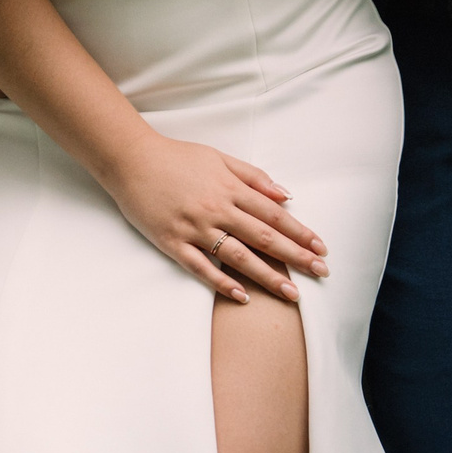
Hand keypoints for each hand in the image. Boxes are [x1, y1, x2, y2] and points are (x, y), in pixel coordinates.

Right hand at [102, 132, 325, 304]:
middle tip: (320, 273)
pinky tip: (242, 296)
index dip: (299, 232)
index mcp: (228, 187)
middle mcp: (216, 209)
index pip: (273, 214)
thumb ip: (252, 176)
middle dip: (295, 256)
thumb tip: (285, 195)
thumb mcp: (218, 157)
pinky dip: (222, 282)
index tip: (320, 248)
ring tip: (291, 293)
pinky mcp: (172, 242)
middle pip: (263, 237)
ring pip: (237, 256)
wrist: (130, 159)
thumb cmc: (176, 157)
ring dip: (267, 276)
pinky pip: (201, 267)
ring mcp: (194, 228)